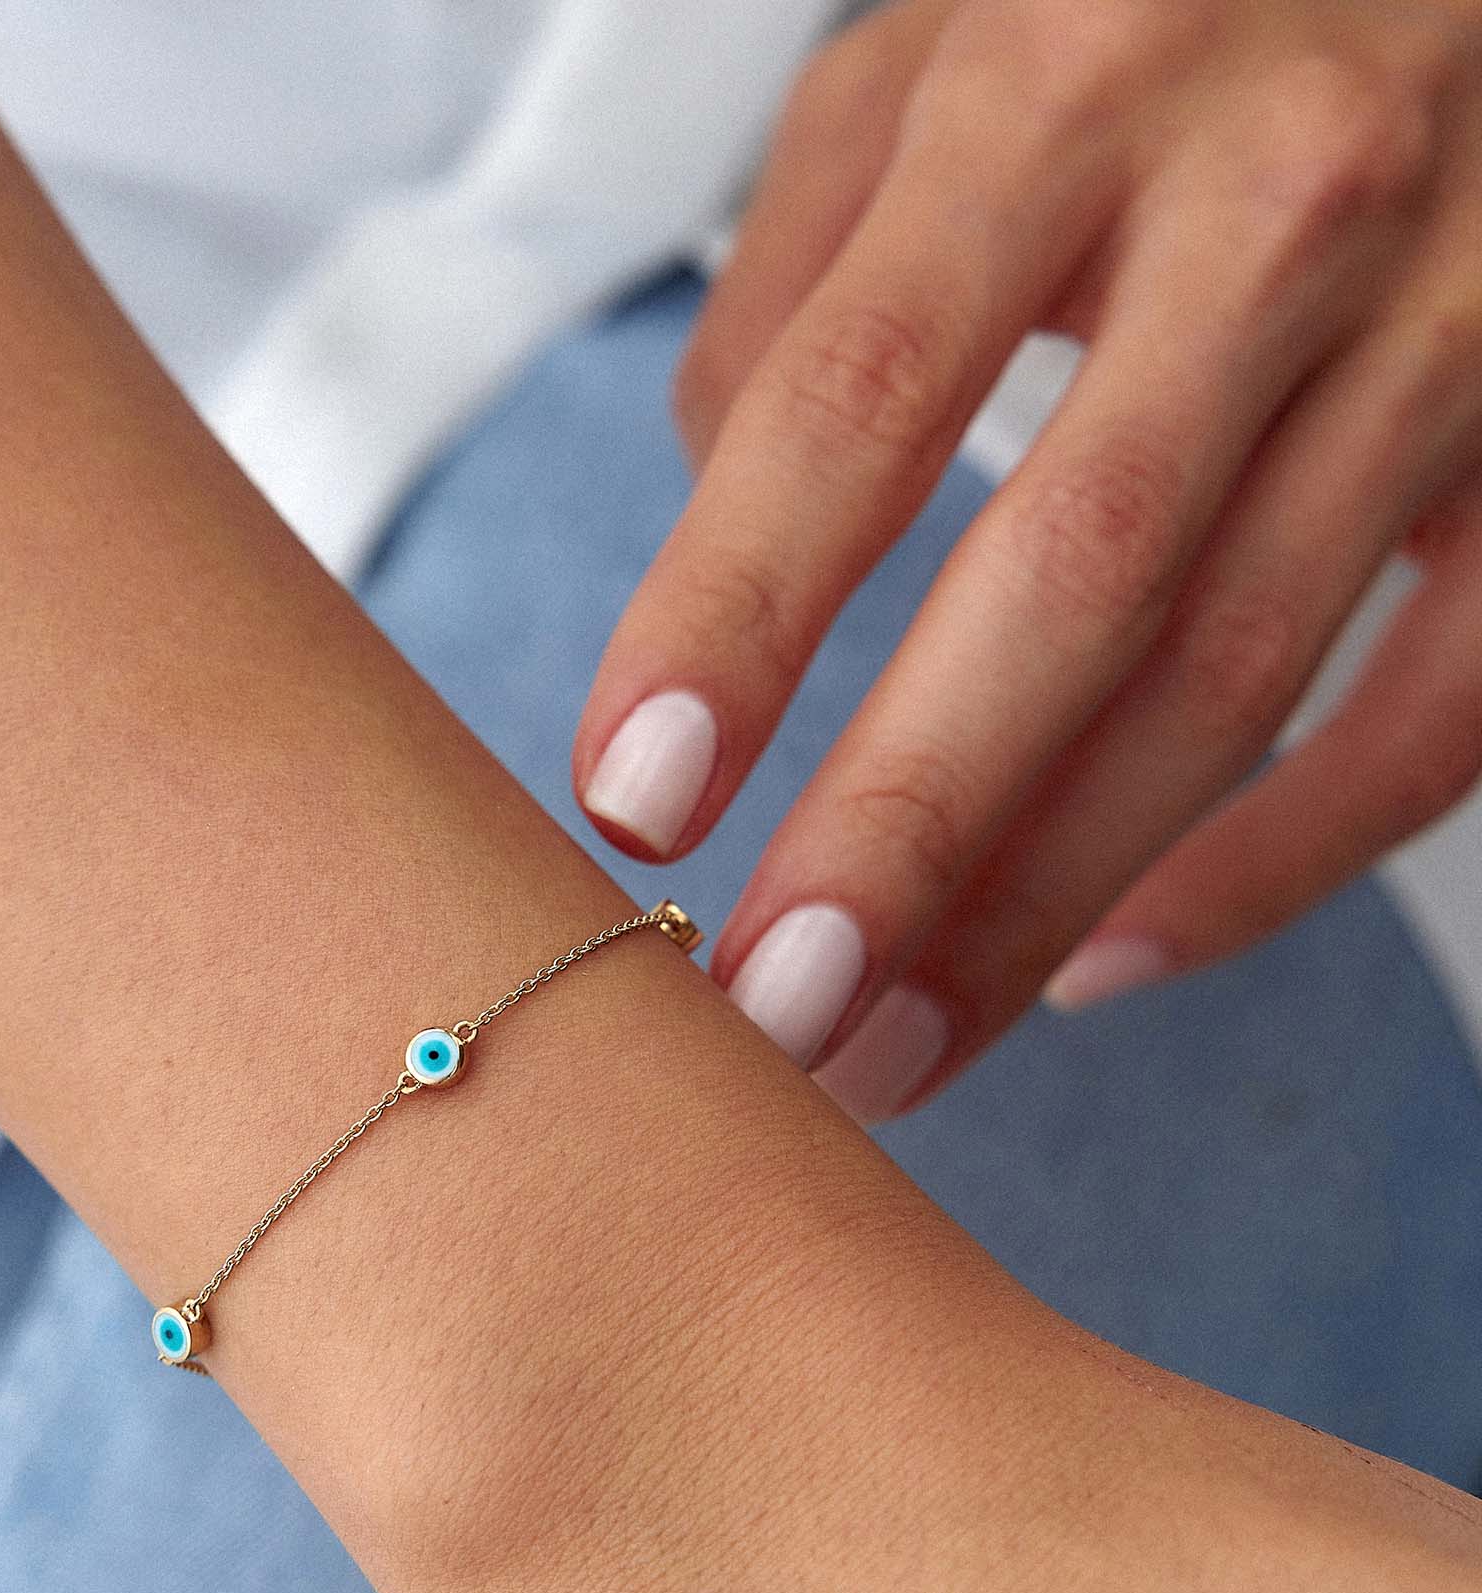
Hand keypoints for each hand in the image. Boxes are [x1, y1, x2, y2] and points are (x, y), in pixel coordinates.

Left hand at [573, 0, 1481, 1119]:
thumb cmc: (1149, 15)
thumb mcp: (932, 63)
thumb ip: (794, 285)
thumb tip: (710, 526)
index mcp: (1058, 95)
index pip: (857, 400)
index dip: (733, 617)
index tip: (635, 799)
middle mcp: (1272, 210)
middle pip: (1063, 579)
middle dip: (904, 826)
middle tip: (774, 1006)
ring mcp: (1445, 338)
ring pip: (1227, 680)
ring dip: (1038, 899)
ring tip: (890, 1045)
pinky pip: (1424, 718)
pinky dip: (1264, 870)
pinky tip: (1098, 963)